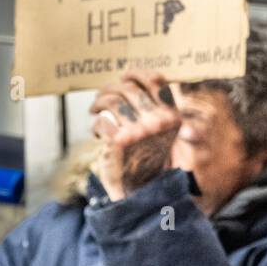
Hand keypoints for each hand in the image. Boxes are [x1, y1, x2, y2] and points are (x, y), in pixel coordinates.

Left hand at [89, 72, 181, 200]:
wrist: (141, 191)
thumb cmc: (147, 158)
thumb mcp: (160, 132)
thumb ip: (152, 107)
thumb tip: (129, 79)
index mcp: (171, 116)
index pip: (155, 81)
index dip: (137, 74)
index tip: (124, 76)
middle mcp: (157, 122)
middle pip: (129, 88)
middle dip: (111, 88)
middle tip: (101, 96)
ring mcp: (138, 131)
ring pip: (113, 100)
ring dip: (100, 101)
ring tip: (95, 108)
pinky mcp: (118, 141)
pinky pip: (102, 120)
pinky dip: (96, 124)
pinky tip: (97, 131)